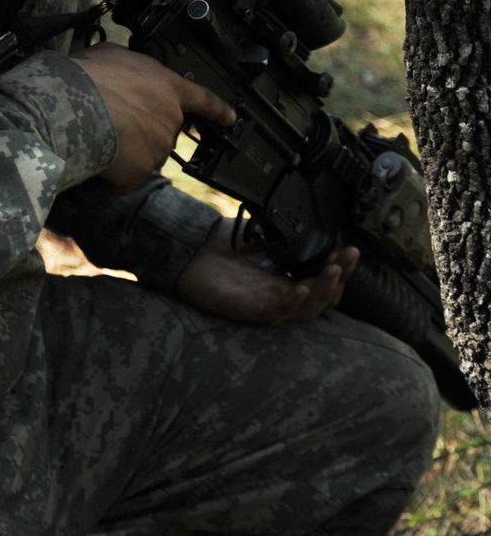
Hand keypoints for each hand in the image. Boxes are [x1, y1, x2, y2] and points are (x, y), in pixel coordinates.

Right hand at [70, 43, 234, 192]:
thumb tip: (122, 74)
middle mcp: (169, 118)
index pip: (203, 99)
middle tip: (107, 120)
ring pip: (140, 155)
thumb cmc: (87, 74)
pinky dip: (108, 176)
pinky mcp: (141, 172)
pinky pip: (123, 180)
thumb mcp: (112, 55)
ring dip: (121, 152)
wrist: (71, 105)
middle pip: (160, 131)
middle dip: (138, 130)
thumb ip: (130, 68)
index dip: (217, 110)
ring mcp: (158, 148)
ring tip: (92, 134)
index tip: (230, 118)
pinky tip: (93, 159)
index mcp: (168, 87)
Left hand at [173, 218, 359, 324]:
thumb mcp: (257, 236)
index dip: (338, 268)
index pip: (321, 280)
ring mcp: (265, 304)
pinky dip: (292, 302)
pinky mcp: (248, 309)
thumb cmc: (219, 250)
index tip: (349, 251)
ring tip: (334, 272)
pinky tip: (302, 288)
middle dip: (339, 278)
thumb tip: (304, 223)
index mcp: (284, 280)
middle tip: (348, 259)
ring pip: (306, 308)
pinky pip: (275, 312)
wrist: (187, 254)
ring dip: (323, 291)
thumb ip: (281, 235)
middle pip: (321, 297)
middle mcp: (279, 295)